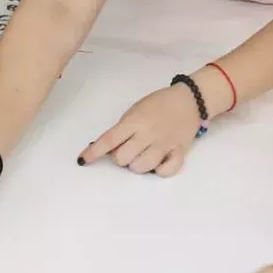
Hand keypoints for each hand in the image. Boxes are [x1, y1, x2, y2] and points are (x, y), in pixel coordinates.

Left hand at [78, 85, 200, 175]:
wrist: (190, 100)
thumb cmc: (158, 104)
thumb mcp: (135, 110)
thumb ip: (123, 129)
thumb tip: (109, 150)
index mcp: (135, 121)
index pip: (109, 140)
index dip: (94, 152)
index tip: (83, 160)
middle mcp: (148, 134)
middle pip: (123, 158)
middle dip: (120, 157)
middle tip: (128, 149)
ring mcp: (164, 145)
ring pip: (141, 168)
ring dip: (137, 165)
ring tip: (143, 155)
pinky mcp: (180, 153)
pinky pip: (165, 172)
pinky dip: (159, 170)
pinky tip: (159, 162)